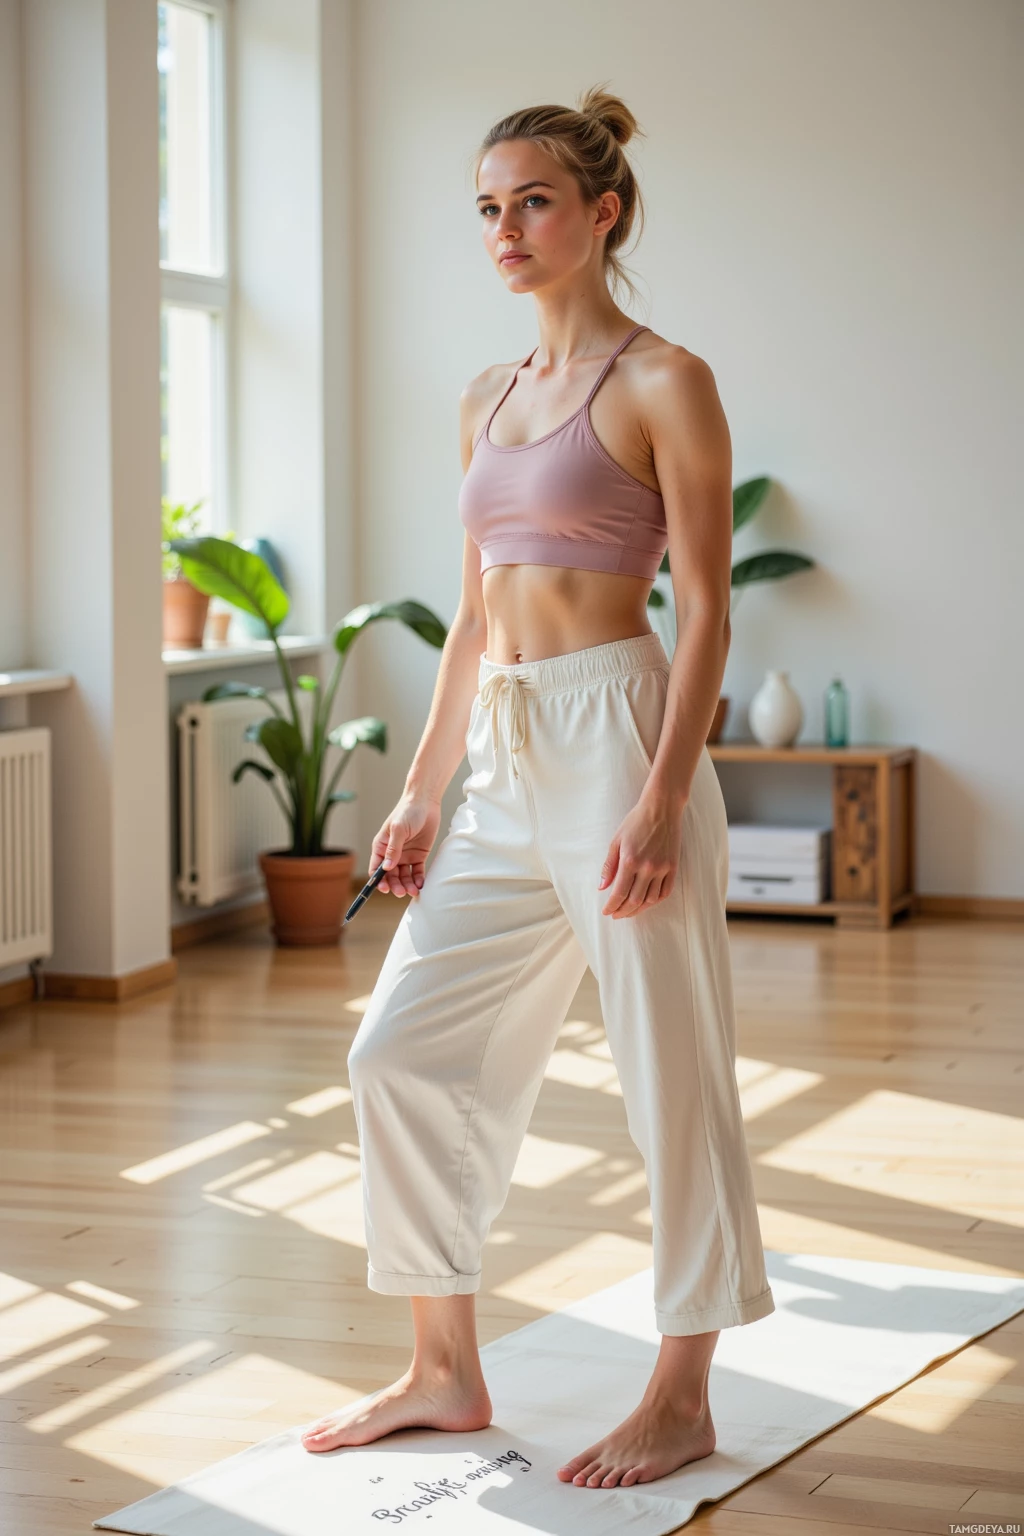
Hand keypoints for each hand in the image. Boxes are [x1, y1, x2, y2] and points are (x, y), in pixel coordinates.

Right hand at [371, 793, 441, 898]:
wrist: (426, 803)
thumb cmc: (407, 811)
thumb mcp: (398, 829)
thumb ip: (393, 849)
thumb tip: (386, 868)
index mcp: (381, 846)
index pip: (376, 868)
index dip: (378, 880)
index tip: (383, 889)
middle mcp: (391, 854)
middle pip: (390, 876)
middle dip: (395, 885)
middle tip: (401, 892)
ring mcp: (405, 856)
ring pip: (404, 876)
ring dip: (407, 885)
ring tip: (413, 891)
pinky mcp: (418, 856)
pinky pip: (417, 872)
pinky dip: (418, 879)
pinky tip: (420, 884)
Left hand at [598, 794, 685, 918]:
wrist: (661, 808)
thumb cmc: (635, 821)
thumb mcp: (616, 841)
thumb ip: (608, 866)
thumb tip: (602, 887)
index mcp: (630, 861)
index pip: (619, 893)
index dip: (611, 906)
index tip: (606, 911)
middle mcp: (647, 868)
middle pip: (634, 900)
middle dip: (623, 911)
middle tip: (616, 914)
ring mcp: (662, 868)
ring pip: (650, 899)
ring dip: (638, 909)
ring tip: (629, 911)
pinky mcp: (673, 867)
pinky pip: (665, 892)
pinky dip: (655, 901)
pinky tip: (647, 902)